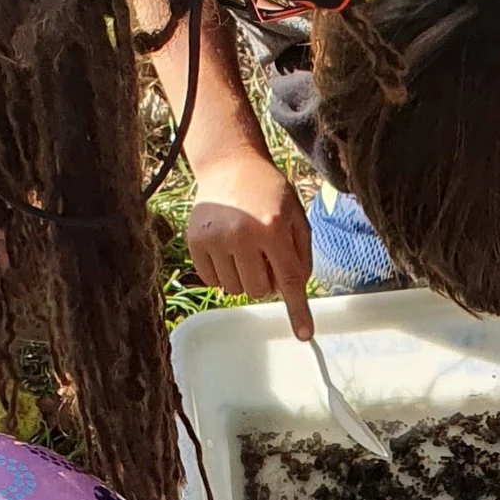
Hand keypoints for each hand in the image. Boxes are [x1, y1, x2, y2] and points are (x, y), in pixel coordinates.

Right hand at [189, 151, 313, 336]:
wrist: (229, 164)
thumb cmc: (268, 192)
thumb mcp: (295, 216)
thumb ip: (300, 254)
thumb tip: (295, 291)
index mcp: (272, 227)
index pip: (288, 279)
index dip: (297, 310)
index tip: (304, 335)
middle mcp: (242, 235)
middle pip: (260, 290)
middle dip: (267, 280)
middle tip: (264, 256)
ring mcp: (215, 239)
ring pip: (235, 290)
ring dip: (244, 278)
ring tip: (244, 249)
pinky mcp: (195, 242)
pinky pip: (213, 282)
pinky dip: (223, 274)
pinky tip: (226, 250)